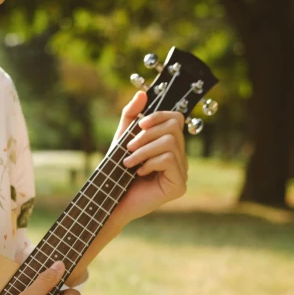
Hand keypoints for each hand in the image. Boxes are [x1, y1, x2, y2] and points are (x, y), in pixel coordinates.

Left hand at [110, 90, 188, 224]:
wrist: (111, 200)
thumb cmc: (116, 171)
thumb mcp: (122, 138)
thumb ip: (131, 116)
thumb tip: (142, 94)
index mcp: (170, 145)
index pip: (176, 119)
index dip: (158, 116)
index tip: (139, 125)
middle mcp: (180, 158)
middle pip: (173, 128)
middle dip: (146, 135)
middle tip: (127, 148)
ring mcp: (182, 172)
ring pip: (170, 143)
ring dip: (143, 150)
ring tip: (128, 162)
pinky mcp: (179, 186)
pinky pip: (169, 159)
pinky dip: (150, 162)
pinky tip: (139, 173)